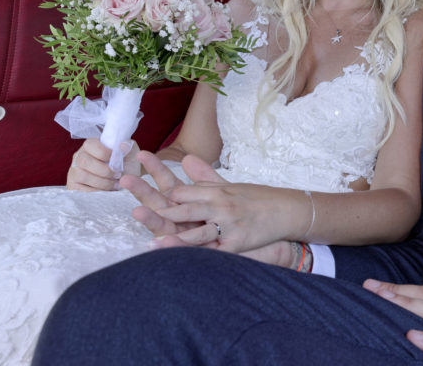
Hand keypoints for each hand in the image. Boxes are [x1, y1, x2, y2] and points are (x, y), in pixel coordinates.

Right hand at [66, 137, 138, 190]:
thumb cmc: (127, 165)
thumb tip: (124, 145)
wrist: (127, 183)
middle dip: (104, 170)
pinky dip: (96, 192)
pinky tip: (107, 192)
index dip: (104, 153)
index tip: (117, 161)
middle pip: (85, 161)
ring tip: (116, 185)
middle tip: (118, 175)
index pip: (90, 145)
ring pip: (83, 175)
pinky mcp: (73, 187)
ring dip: (102, 182)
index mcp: (91, 145)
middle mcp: (79, 157)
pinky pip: (81, 190)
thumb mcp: (130, 154)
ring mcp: (74, 172)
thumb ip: (128, 147)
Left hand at [122, 151, 306, 252]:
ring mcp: (229, 226)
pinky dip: (201, 257)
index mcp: (216, 191)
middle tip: (136, 211)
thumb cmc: (256, 198)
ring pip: (198, 233)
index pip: (184, 192)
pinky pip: (216, 252)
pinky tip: (187, 263)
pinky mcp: (237, 244)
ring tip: (155, 243)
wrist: (287, 210)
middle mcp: (220, 206)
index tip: (141, 190)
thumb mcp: (230, 185)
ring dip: (176, 239)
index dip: (162, 193)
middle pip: (186, 209)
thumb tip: (186, 158)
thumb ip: (205, 176)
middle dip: (162, 211)